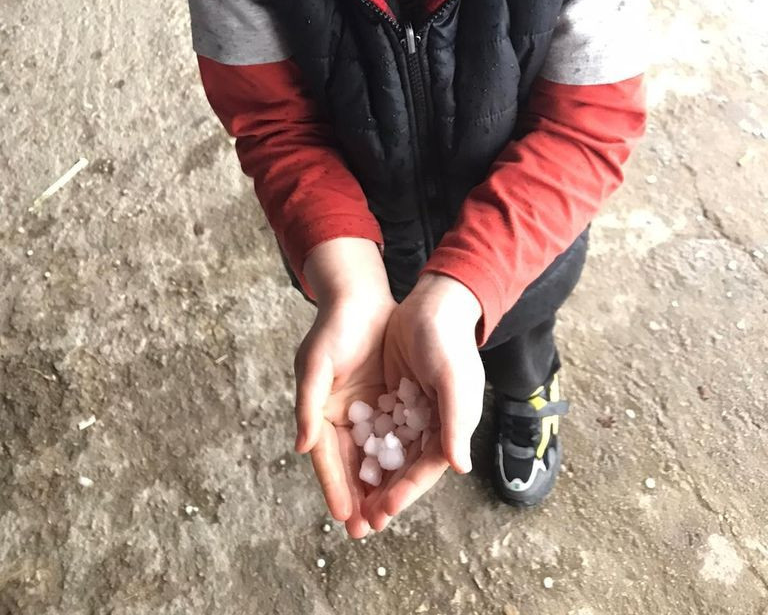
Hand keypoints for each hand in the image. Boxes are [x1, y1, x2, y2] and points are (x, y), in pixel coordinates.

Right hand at [293, 238, 395, 537]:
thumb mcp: (316, 363)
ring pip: (372, 456)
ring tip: (386, 516)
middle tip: (367, 530)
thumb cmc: (334, 327)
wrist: (361, 296)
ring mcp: (364, 409)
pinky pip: (392, 434)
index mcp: (319, 411)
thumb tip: (302, 449)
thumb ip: (308, 405)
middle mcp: (340, 415)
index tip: (345, 517)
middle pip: (350, 465)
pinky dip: (396, 457)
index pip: (326, 458)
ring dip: (378, 485)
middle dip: (358, 497)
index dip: (335, 487)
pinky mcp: (386, 400)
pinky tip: (407, 478)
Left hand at [361, 273, 485, 530]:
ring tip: (349, 508)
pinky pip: (376, 431)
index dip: (404, 493)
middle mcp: (430, 425)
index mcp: (449, 427)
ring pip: (387, 455)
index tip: (381, 514)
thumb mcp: (453, 380)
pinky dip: (363, 451)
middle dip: (382, 497)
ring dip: (370, 481)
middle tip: (358, 526)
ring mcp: (410, 412)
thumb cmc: (447, 341)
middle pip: (403, 470)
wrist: (432, 303)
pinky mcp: (394, 398)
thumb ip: (455, 423)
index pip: (424, 469)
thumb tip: (459, 468)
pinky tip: (345, 466)